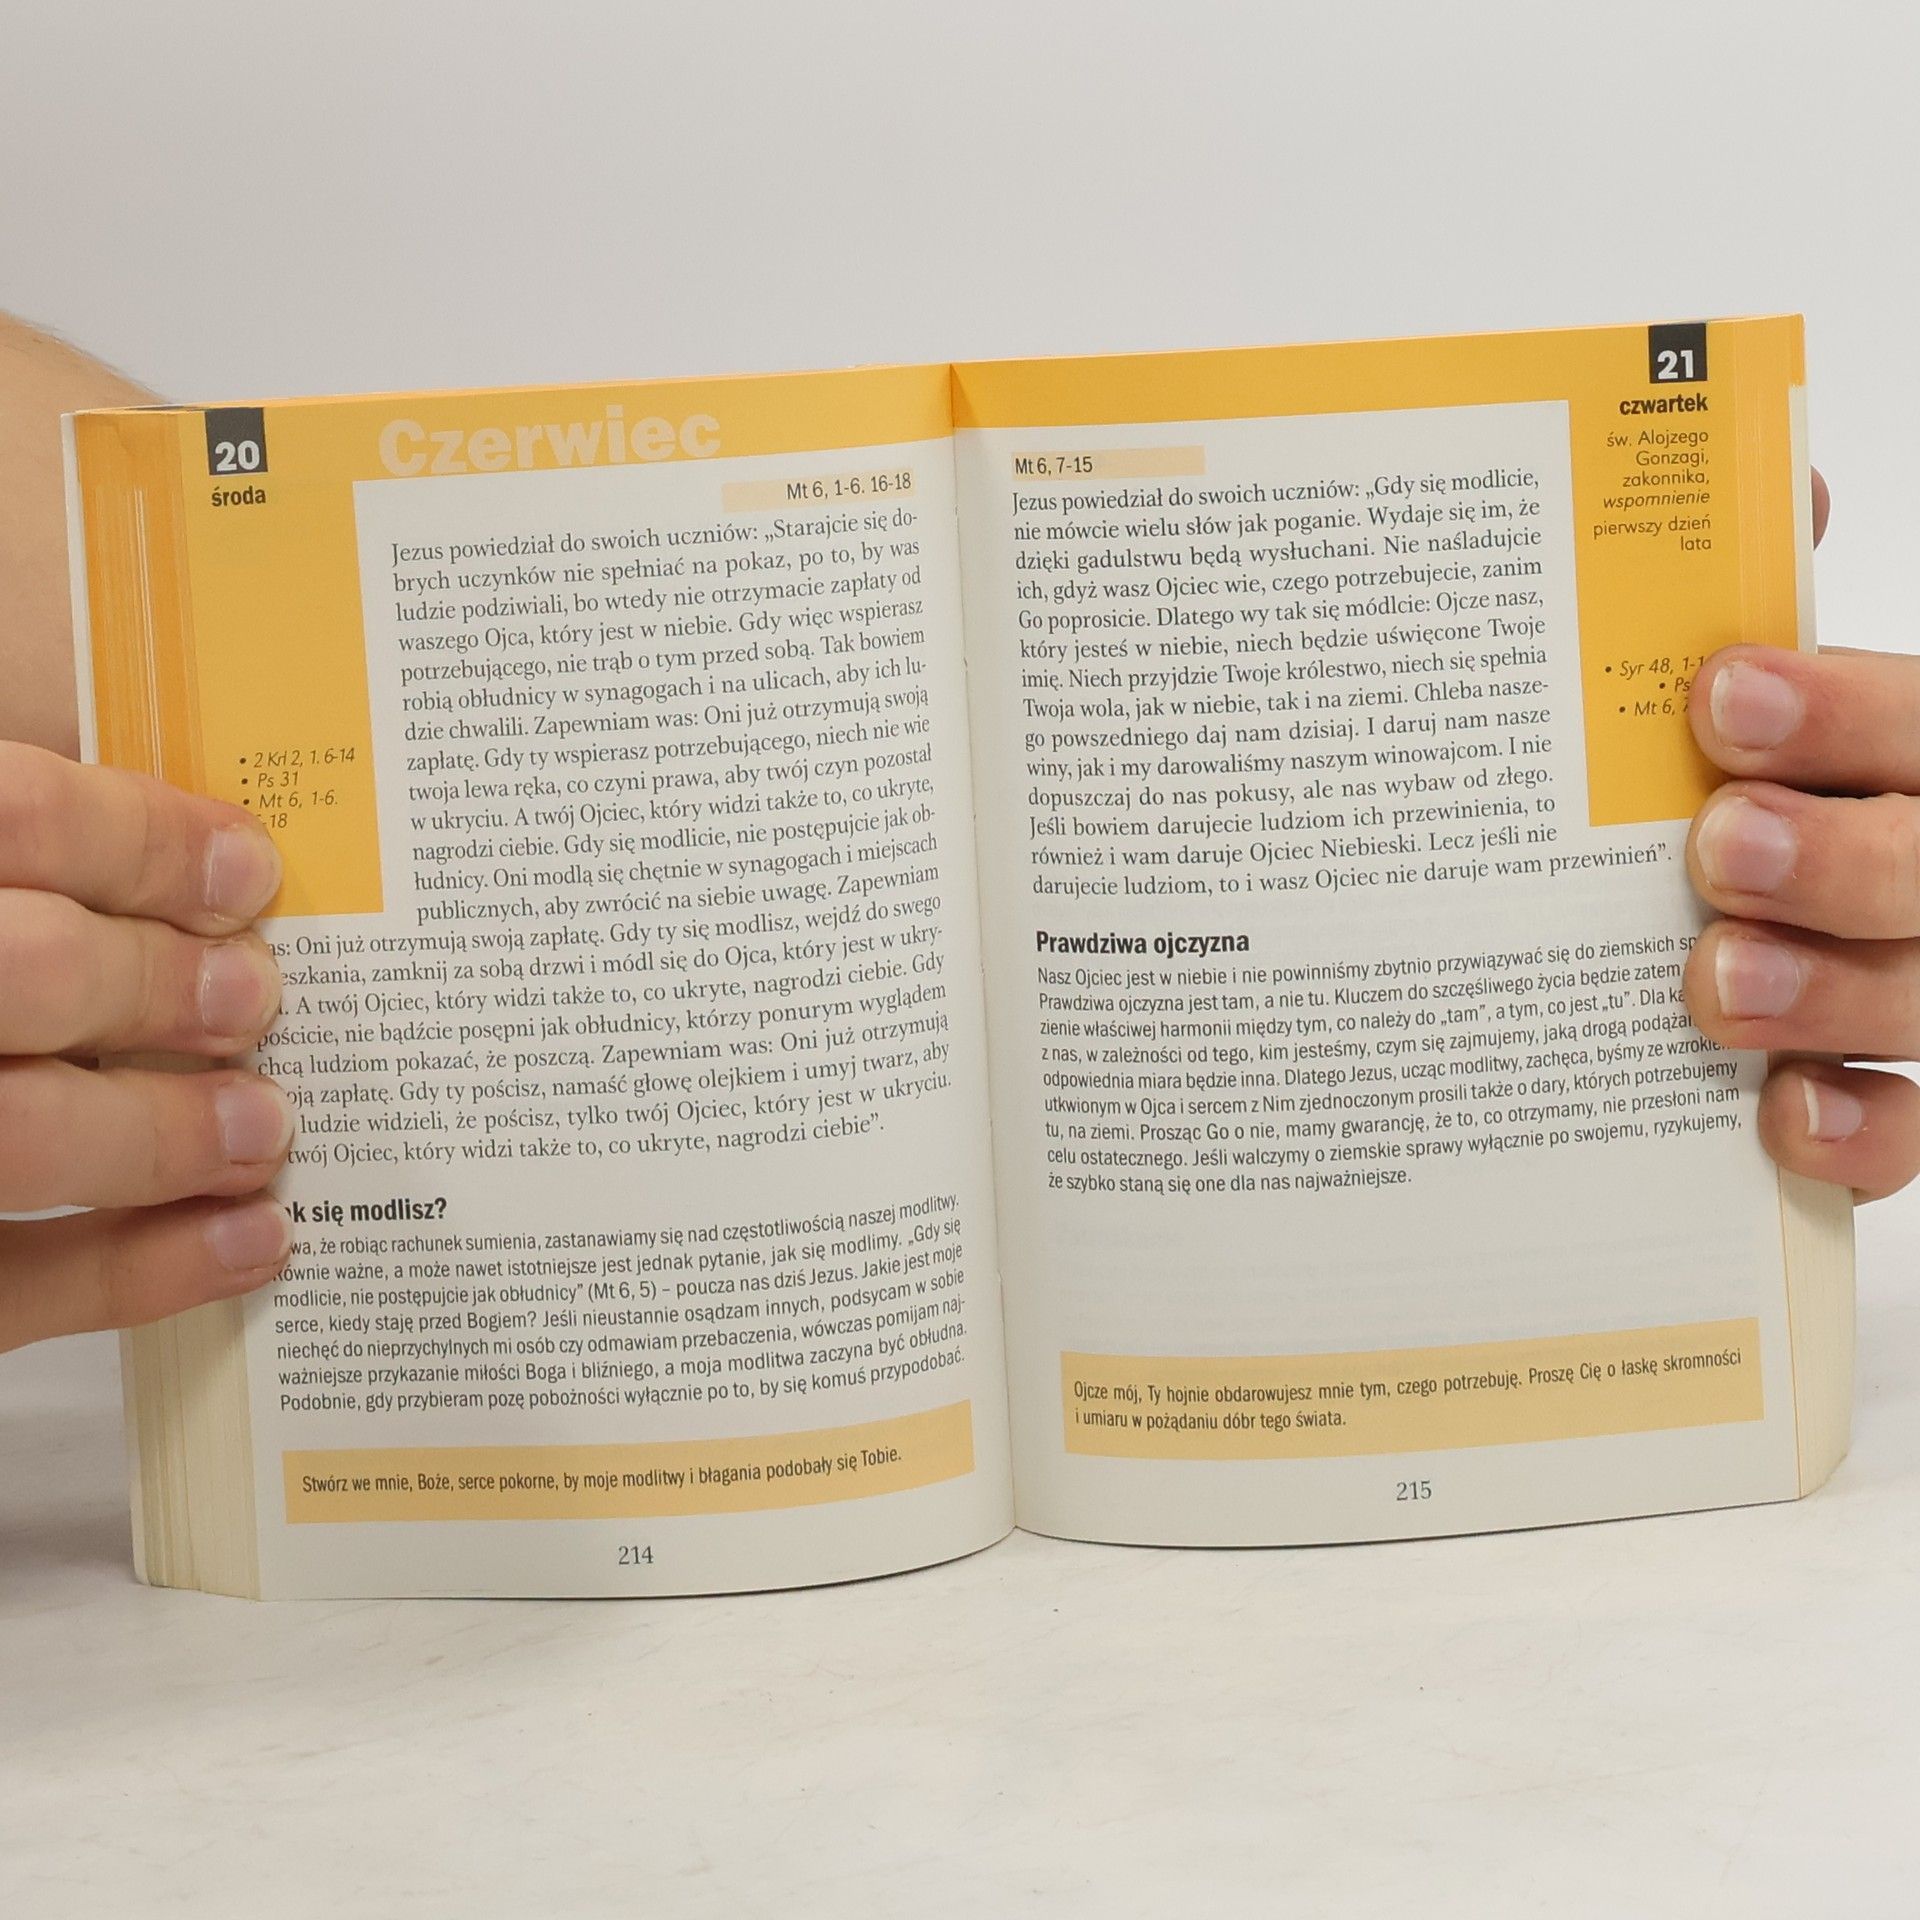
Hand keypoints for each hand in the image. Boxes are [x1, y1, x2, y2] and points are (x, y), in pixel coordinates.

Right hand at [0, 745, 291, 1349]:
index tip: (242, 869)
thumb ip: (6, 851)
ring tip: (262, 1128)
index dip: (138, 837)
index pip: (9, 810)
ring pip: (14, 1136)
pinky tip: (245, 1243)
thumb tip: (180, 859)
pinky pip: (0, 1291)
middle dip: (160, 989)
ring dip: (163, 1135)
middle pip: (23, 973)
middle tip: (255, 999)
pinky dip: (138, 1272)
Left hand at [1686, 472, 1919, 1197]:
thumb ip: (1766, 599)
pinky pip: (1915, 1135)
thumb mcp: (1767, 701)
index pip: (1918, 719)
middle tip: (1720, 849)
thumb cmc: (1767, 786)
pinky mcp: (1906, 1098)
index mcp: (1913, 748)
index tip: (1722, 697)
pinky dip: (1859, 1134)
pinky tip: (1783, 1117)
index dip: (1841, 710)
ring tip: (1717, 984)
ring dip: (1832, 993)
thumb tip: (1780, 487)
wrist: (1766, 898)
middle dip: (1840, 859)